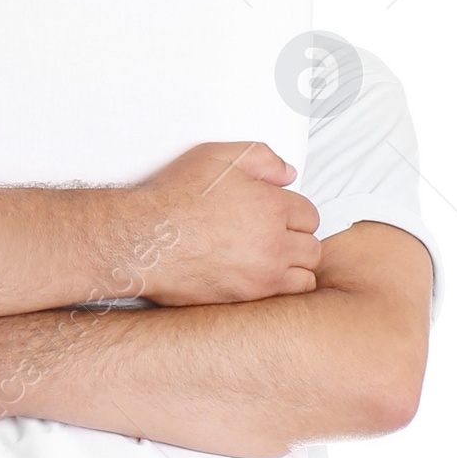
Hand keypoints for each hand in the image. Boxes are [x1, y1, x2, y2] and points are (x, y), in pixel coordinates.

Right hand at [134, 141, 320, 305]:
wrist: (144, 239)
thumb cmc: (175, 196)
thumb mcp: (218, 157)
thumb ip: (260, 158)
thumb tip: (288, 174)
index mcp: (271, 207)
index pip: (310, 216)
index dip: (295, 214)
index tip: (279, 217)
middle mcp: (273, 244)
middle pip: (312, 249)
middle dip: (298, 242)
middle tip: (276, 240)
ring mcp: (261, 276)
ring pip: (304, 279)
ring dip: (294, 270)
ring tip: (272, 263)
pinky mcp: (245, 300)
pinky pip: (281, 301)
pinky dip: (277, 292)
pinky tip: (259, 280)